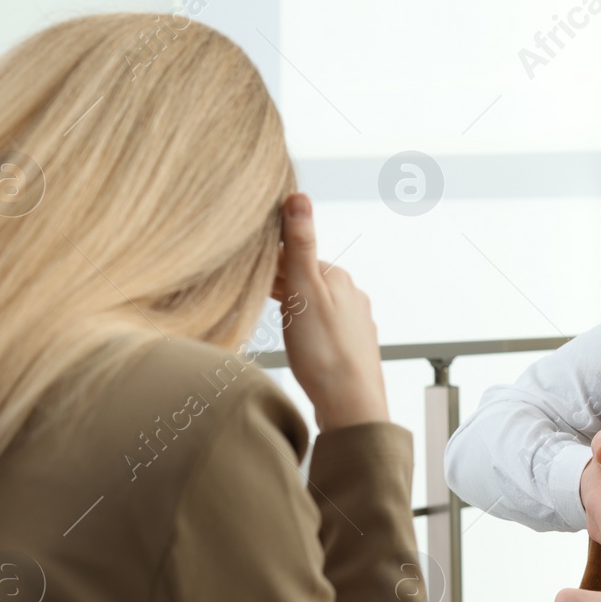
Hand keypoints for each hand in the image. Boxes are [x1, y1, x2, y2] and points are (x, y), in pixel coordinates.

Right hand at [270, 193, 387, 431]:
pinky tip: (300, 344)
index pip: (296, 258)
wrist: (351, 404)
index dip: (268, 263)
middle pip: (307, 281)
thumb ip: (299, 244)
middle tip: (253, 296)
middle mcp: (353, 296)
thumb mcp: (303, 291)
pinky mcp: (353, 349)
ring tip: (275, 322)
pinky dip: (307, 330)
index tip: (245, 269)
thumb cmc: (324, 350)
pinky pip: (324, 330)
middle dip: (281, 286)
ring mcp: (356, 324)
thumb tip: (299, 196)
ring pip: (316, 306)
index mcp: (339, 278)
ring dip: (294, 309)